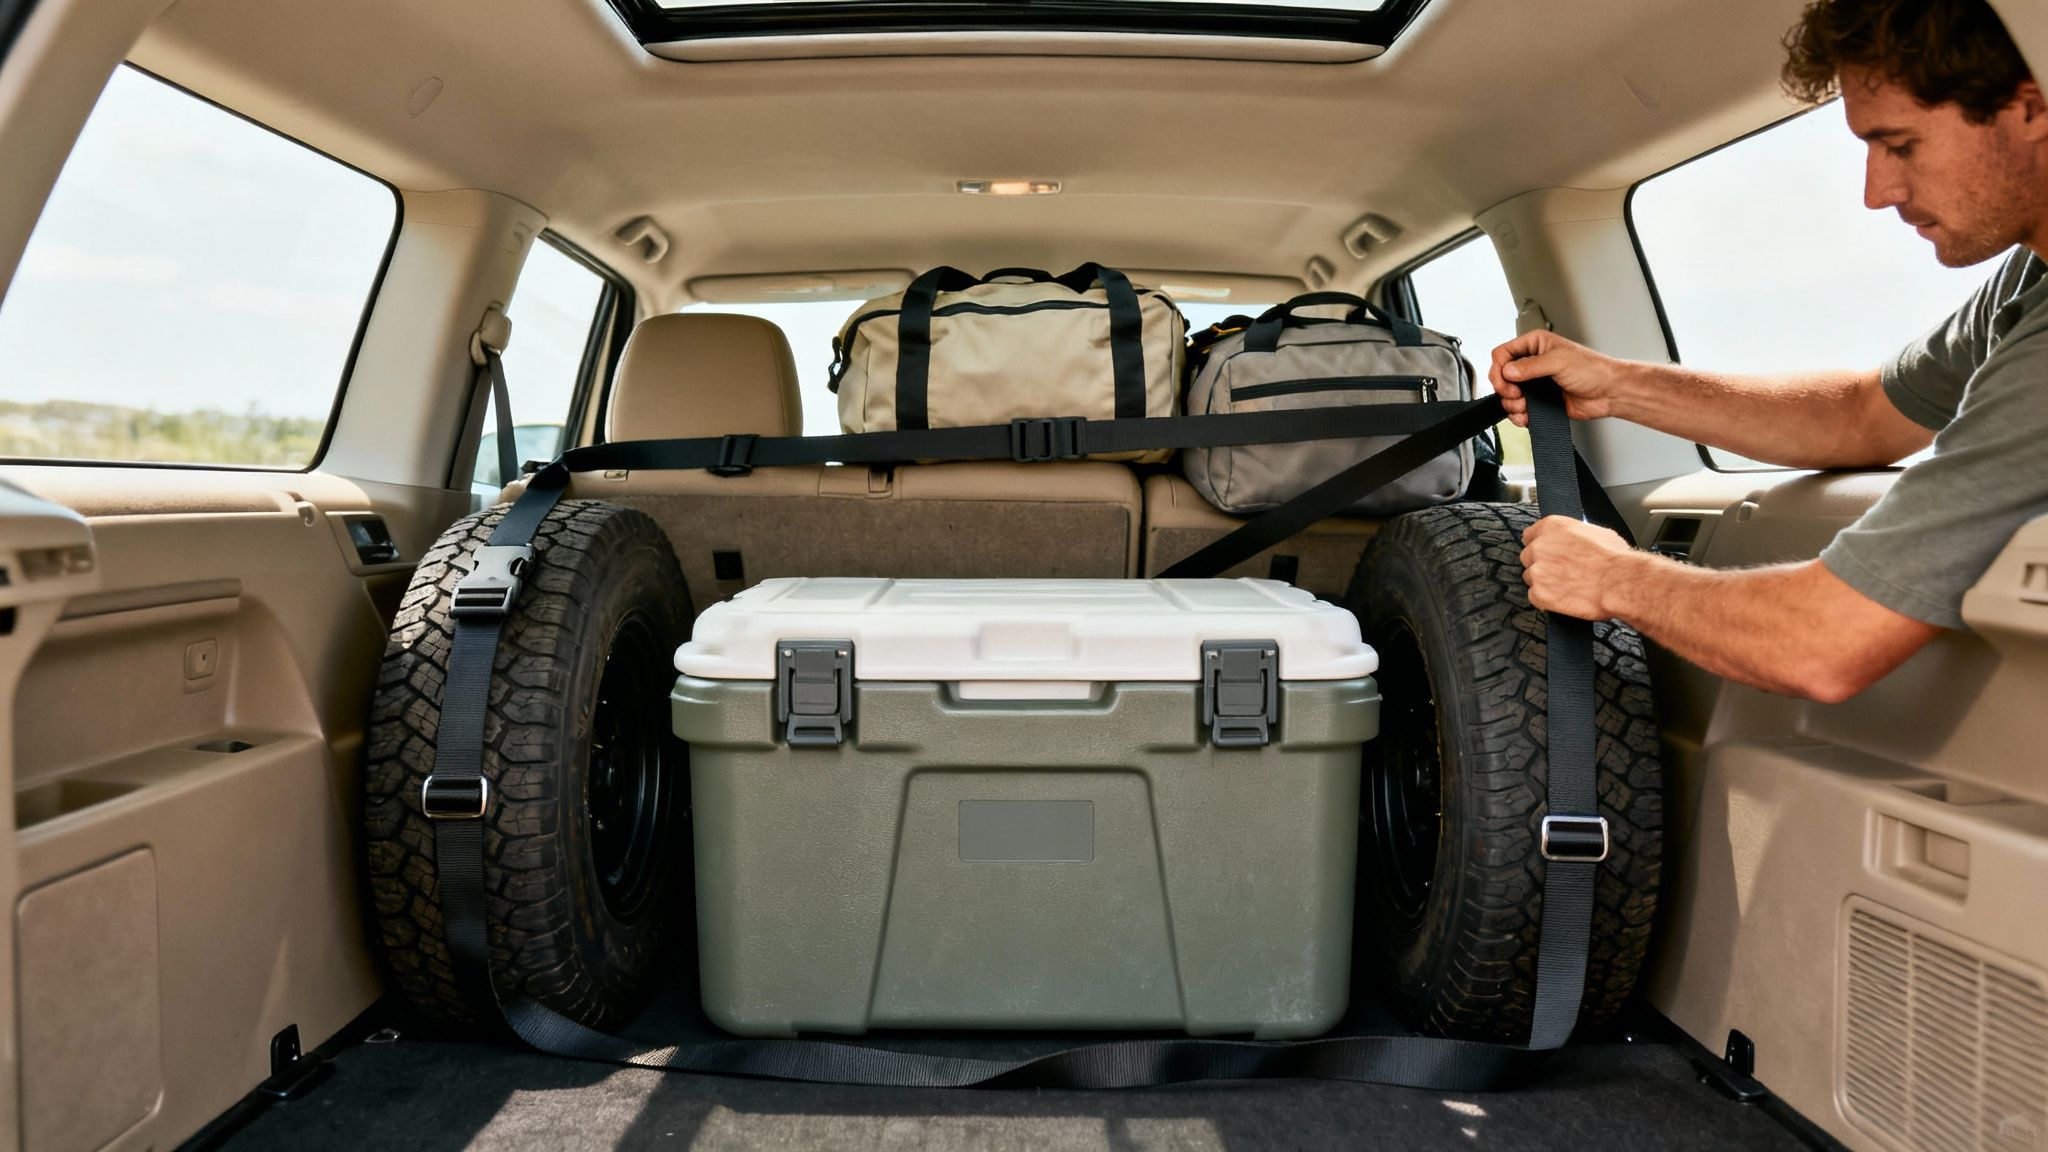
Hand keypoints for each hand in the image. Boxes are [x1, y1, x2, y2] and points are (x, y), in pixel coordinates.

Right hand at [1488, 331, 1624, 427]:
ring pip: (1507, 396)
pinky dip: (1519, 416)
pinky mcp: (1539, 401)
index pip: (1502, 354)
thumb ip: (1530, 366)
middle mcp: (1532, 363)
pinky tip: (1527, 416)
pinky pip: (1518, 410)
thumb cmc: (1592, 370)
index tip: (1506, 382)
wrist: (1609, 392)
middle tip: (1516, 395)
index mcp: (1535, 345)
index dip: (1498, 369)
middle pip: (1500, 376)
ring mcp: (1535, 383)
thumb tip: (1507, 371)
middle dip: (1505, 389)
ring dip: (1512, 405)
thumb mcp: (1559, 361)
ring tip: (1525, 406)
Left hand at [1520, 516, 1637, 619]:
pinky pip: (1535, 597)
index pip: (1530, 535)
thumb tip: (1572, 540)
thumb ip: (1573, 535)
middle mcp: (1540, 547)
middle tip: (1562, 572)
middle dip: (1543, 565)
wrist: (1620, 582)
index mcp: (1552, 527)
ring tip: (1568, 586)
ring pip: (1531, 578)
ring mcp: (1537, 571)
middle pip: (1529, 557)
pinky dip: (1546, 600)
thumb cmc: (1615, 559)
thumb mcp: (1595, 532)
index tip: (1546, 553)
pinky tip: (1564, 598)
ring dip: (1545, 583)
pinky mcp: (1539, 594)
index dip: (1540, 545)